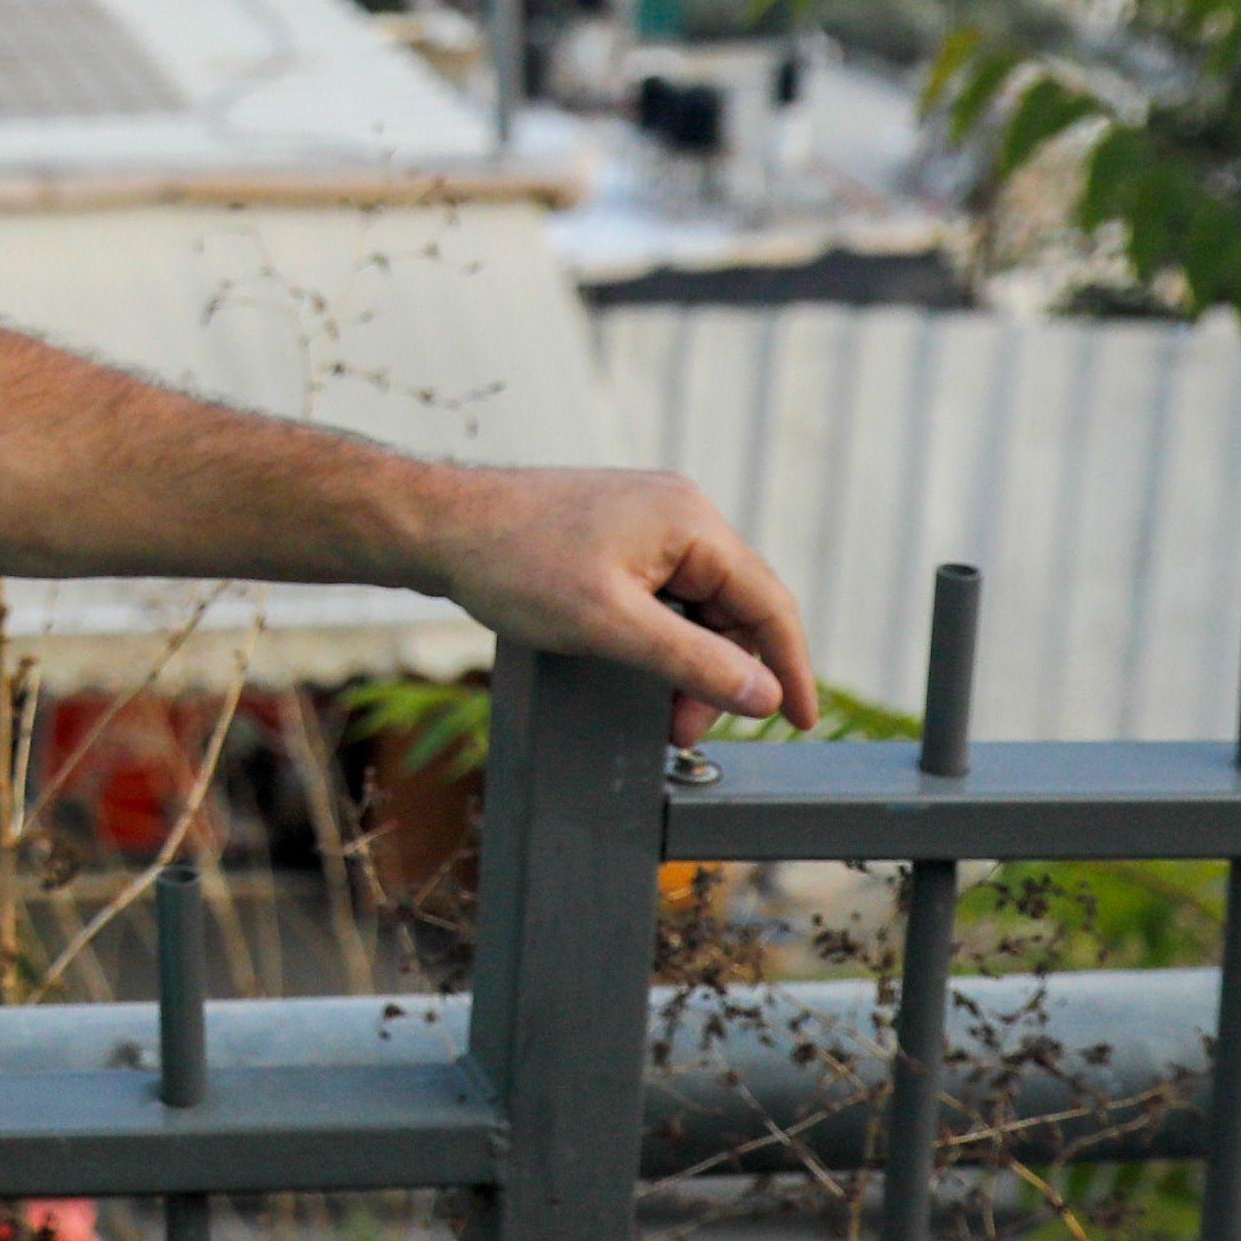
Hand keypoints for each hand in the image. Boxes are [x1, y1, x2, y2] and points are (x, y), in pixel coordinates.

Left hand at [403, 465, 821, 749]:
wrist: (439, 525)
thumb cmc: (515, 564)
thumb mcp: (610, 626)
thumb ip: (693, 662)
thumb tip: (764, 695)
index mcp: (690, 521)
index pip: (769, 602)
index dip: (791, 668)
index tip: (801, 723)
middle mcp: (679, 510)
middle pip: (734, 606)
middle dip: (720, 675)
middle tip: (684, 730)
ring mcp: (647, 518)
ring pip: (698, 604)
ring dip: (688, 662)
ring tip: (659, 711)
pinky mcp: (617, 532)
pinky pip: (665, 591)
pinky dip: (662, 637)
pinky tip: (640, 668)